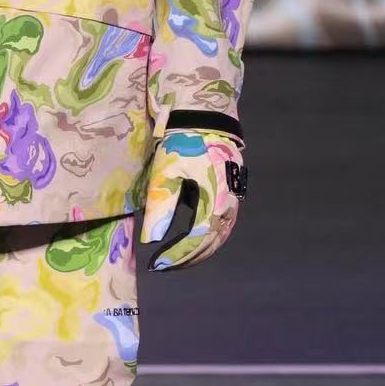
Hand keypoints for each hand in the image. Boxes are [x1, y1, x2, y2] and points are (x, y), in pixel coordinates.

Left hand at [140, 127, 247, 271]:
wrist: (205, 120)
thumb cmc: (184, 144)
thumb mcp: (167, 174)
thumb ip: (161, 207)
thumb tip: (151, 240)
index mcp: (214, 201)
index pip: (196, 240)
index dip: (177, 256)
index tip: (156, 264)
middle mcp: (229, 206)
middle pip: (211, 244)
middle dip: (187, 258)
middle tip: (163, 265)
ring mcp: (233, 201)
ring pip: (218, 237)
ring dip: (198, 251)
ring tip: (175, 258)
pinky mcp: (231, 196)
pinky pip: (221, 225)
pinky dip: (206, 238)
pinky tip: (189, 240)